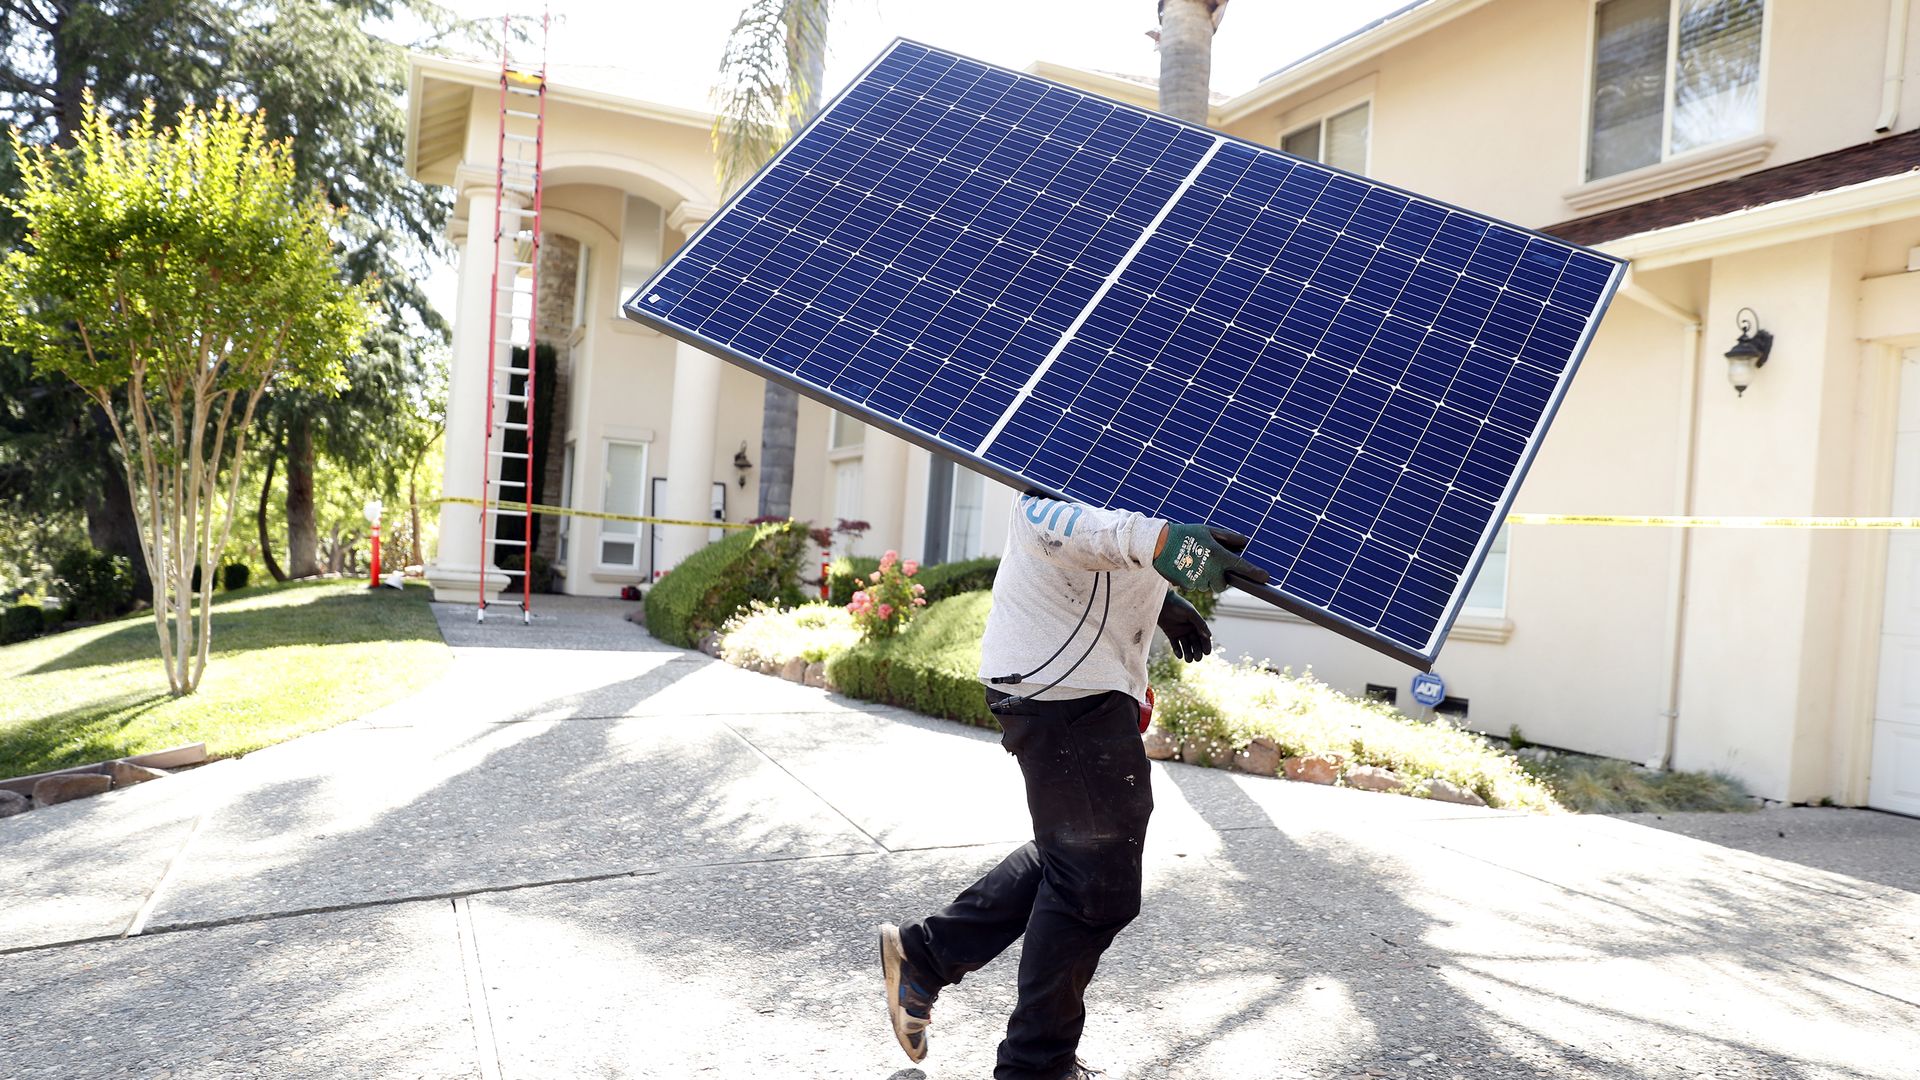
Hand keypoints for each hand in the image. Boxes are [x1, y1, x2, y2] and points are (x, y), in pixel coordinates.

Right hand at [1153, 524, 1268, 592]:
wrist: (1158, 544)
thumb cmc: (1184, 534)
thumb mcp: (1207, 530)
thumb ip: (1227, 537)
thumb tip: (1244, 541)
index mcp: (1218, 555)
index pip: (1242, 567)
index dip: (1255, 573)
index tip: (1265, 577)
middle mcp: (1210, 570)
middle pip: (1223, 584)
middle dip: (1221, 578)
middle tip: (1213, 566)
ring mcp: (1198, 579)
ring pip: (1208, 586)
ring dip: (1207, 578)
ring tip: (1196, 563)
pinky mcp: (1187, 585)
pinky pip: (1195, 586)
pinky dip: (1194, 579)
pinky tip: (1187, 567)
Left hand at [1157, 591, 1210, 661]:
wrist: (1161, 602)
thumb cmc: (1178, 604)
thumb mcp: (1190, 612)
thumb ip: (1199, 623)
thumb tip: (1209, 636)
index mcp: (1196, 624)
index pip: (1203, 637)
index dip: (1206, 645)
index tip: (1207, 653)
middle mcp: (1189, 629)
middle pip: (1196, 643)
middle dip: (1197, 651)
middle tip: (1197, 658)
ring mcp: (1180, 632)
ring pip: (1186, 646)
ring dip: (1188, 653)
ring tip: (1188, 659)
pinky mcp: (1171, 634)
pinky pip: (1175, 645)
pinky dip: (1177, 650)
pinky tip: (1180, 655)